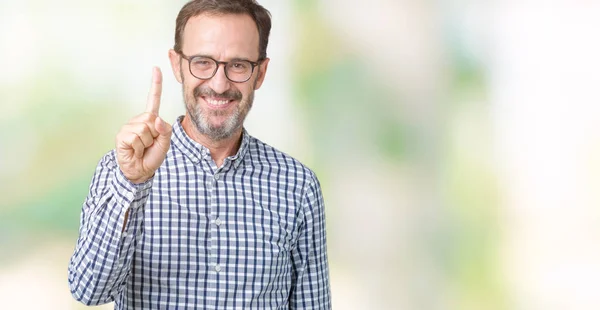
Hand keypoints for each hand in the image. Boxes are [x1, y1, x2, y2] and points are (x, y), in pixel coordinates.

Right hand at [116, 67, 172, 183]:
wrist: (141, 170)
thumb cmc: (152, 155)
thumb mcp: (165, 143)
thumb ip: (165, 130)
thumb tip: (155, 119)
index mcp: (150, 119)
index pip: (153, 99)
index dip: (155, 84)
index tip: (156, 68)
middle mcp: (138, 120)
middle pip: (151, 119)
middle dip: (155, 135)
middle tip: (150, 144)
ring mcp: (128, 127)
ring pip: (144, 129)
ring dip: (147, 142)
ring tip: (142, 148)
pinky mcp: (122, 135)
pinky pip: (136, 137)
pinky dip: (139, 147)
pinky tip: (135, 150)